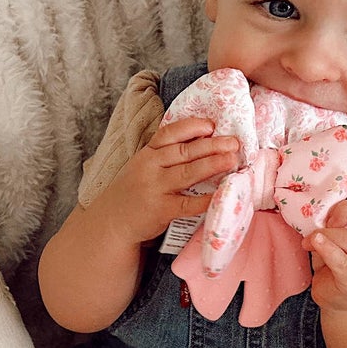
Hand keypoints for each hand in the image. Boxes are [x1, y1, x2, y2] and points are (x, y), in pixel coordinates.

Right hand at [95, 116, 242, 244]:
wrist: (112, 221)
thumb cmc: (134, 191)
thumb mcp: (143, 166)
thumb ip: (165, 155)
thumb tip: (203, 142)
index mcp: (147, 153)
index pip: (170, 133)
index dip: (192, 127)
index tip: (212, 125)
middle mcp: (150, 167)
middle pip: (185, 151)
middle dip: (212, 145)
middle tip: (234, 142)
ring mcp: (155, 188)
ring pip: (188, 173)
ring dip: (213, 165)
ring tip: (232, 160)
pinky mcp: (161, 210)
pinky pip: (188, 203)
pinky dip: (206, 198)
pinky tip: (221, 193)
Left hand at [306, 185, 346, 312]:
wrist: (344, 299)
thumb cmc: (340, 259)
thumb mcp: (344, 232)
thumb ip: (342, 215)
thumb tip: (321, 197)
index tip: (340, 201)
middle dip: (344, 210)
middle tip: (327, 221)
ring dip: (326, 234)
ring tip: (310, 240)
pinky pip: (341, 260)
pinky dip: (326, 248)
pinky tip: (313, 244)